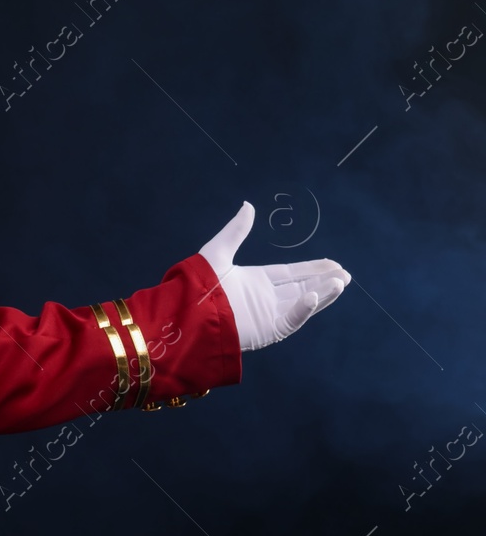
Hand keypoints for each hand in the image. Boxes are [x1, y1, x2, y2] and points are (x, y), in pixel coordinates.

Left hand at [199, 201, 349, 351]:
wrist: (190, 311)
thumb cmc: (201, 281)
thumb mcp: (219, 250)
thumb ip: (237, 230)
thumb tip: (249, 205)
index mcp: (256, 281)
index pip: (292, 273)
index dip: (313, 268)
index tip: (333, 264)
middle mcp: (265, 298)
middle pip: (303, 287)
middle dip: (325, 281)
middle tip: (346, 274)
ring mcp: (268, 315)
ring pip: (303, 302)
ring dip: (323, 293)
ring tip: (342, 282)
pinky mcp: (268, 330)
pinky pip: (291, 319)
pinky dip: (304, 308)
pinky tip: (316, 295)